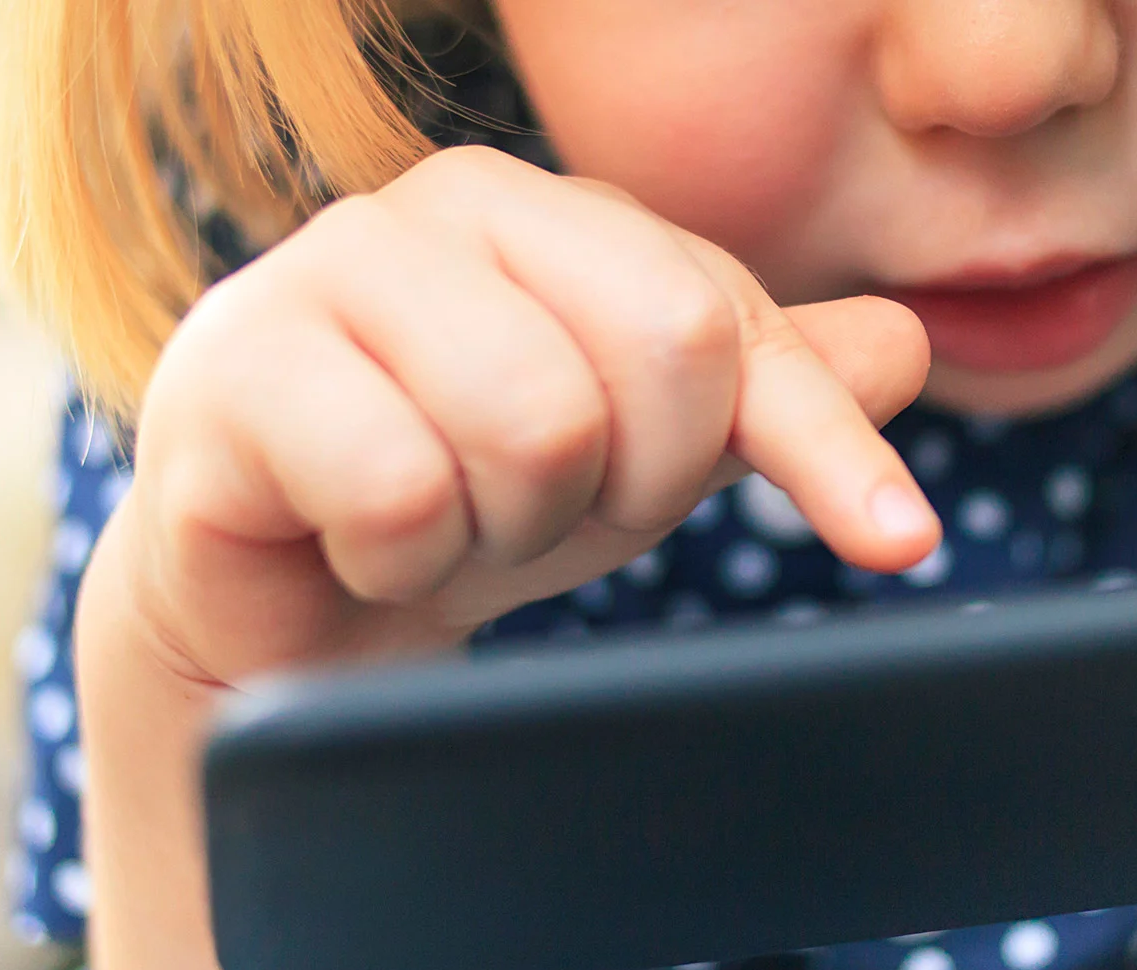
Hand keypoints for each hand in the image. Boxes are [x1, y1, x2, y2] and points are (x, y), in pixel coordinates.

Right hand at [110, 145, 939, 685]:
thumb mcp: (648, 450)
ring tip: (448, 520)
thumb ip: (765, 390)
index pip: (731, 314)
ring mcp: (325, 273)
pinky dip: (402, 557)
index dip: (819, 443)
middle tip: (547, 512)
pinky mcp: (233, 371)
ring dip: (510, 528)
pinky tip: (359, 542)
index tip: (902, 543)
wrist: (286, 596)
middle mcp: (442, 207)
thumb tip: (904, 345)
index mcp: (556, 214)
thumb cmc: (474, 495)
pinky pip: (402, 486)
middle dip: (630, 486)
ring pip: (536, 423)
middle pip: (663, 352)